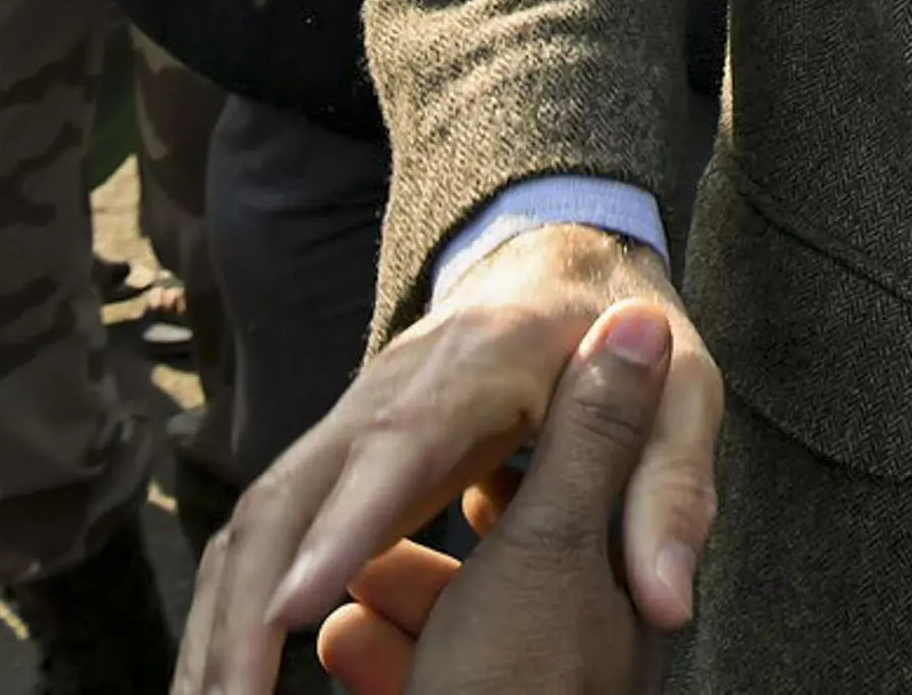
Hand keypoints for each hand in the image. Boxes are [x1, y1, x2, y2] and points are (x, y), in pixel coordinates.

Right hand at [180, 223, 720, 694]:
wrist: (557, 258)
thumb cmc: (626, 330)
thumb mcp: (683, 392)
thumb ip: (668, 490)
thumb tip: (669, 601)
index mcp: (477, 365)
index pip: (397, 447)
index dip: (344, 526)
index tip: (293, 606)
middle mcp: (388, 391)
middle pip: (289, 495)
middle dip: (249, 605)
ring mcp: (352, 424)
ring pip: (260, 524)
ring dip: (228, 622)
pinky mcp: (339, 461)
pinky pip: (269, 538)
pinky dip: (241, 611)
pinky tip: (234, 681)